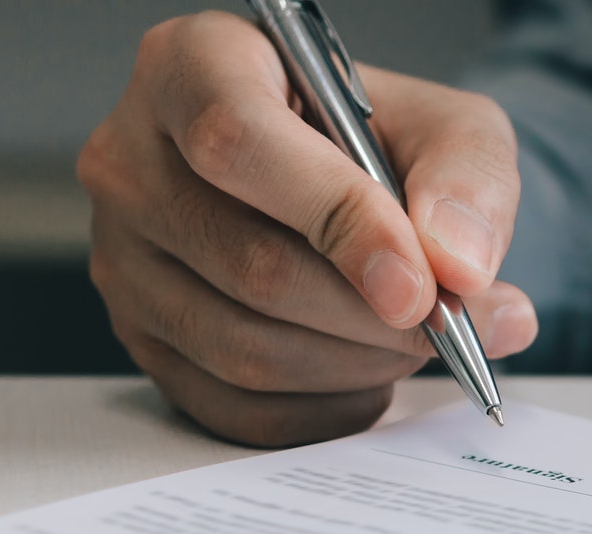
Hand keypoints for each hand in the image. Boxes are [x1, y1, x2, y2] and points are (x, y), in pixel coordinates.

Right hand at [78, 12, 536, 446]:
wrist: (333, 183)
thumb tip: (459, 268)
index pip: (238, 141)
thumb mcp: (445, 126)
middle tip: (441, 325)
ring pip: (242, 348)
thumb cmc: (373, 141)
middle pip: (251, 266)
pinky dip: (320, 408)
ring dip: (353, 365)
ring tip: (409, 342)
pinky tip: (364, 374)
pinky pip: (234, 407)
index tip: (417, 282)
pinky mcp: (139, 339)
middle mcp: (132, 160)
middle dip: (370, 316)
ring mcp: (123, 258)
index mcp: (192, 68)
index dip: (338, 221)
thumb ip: (469, 181)